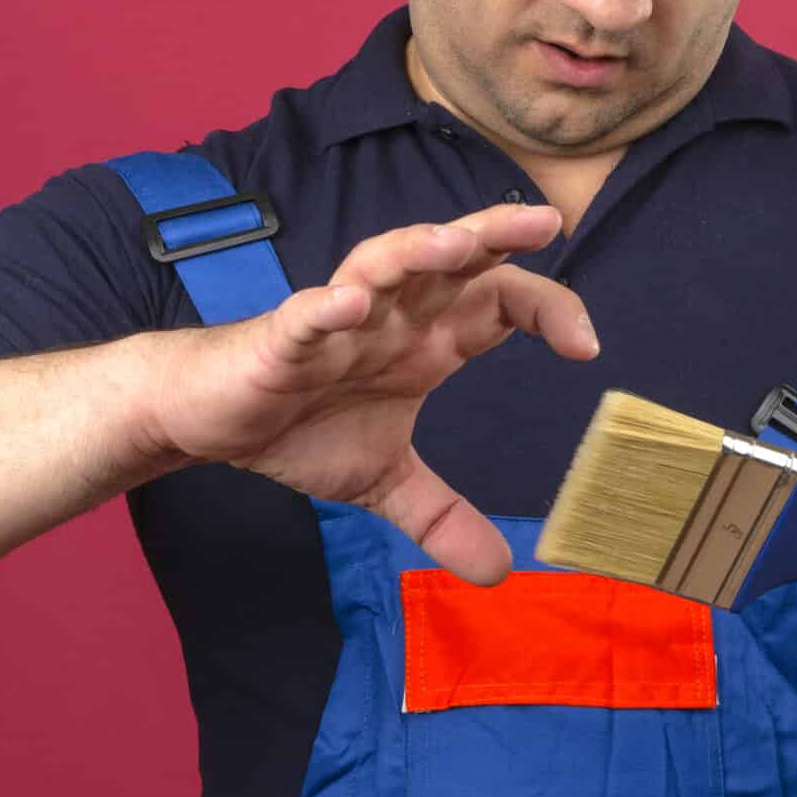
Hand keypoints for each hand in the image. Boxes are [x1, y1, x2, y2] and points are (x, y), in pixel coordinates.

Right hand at [141, 202, 595, 584]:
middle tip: (544, 223)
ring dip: (416, 250)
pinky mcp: (279, 339)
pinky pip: (304, 316)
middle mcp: (390, 316)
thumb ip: (443, 517)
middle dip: (493, 235)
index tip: (587, 347)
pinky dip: (325, 308)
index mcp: (425, 338)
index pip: (498, 301)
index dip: (546, 310)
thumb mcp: (385, 482)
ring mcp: (336, 320)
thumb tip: (499, 573)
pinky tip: (348, 306)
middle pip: (449, 260)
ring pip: (381, 266)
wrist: (209, 419)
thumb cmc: (299, 425)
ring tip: (455, 242)